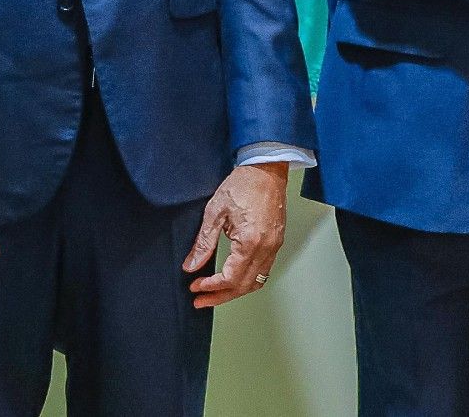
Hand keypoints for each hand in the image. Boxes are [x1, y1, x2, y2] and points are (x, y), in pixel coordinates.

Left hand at [184, 163, 288, 306]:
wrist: (266, 168)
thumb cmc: (243, 184)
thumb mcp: (215, 212)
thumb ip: (203, 242)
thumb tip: (191, 265)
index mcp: (250, 241)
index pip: (230, 278)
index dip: (210, 287)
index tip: (195, 287)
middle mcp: (266, 247)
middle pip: (244, 286)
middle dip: (220, 296)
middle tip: (200, 300)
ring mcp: (274, 245)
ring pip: (256, 281)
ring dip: (235, 291)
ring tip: (215, 294)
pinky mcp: (277, 241)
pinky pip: (264, 270)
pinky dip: (248, 280)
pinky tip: (234, 278)